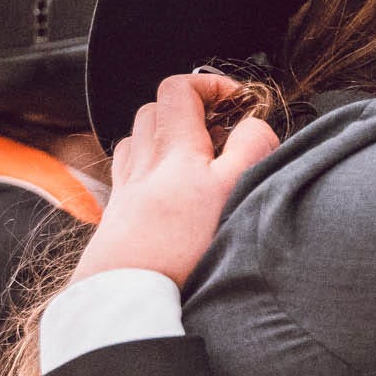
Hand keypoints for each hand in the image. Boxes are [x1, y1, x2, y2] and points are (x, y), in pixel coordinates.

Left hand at [73, 73, 280, 288]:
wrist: (126, 290)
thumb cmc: (179, 245)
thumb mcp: (234, 189)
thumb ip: (252, 147)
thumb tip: (257, 123)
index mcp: (173, 146)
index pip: (181, 87)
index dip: (211, 84)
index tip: (238, 104)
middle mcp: (144, 159)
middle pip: (157, 109)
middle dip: (191, 110)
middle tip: (220, 133)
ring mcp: (127, 185)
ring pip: (140, 138)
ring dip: (166, 137)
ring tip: (194, 159)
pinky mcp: (118, 213)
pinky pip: (128, 171)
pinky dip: (147, 167)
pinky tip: (164, 189)